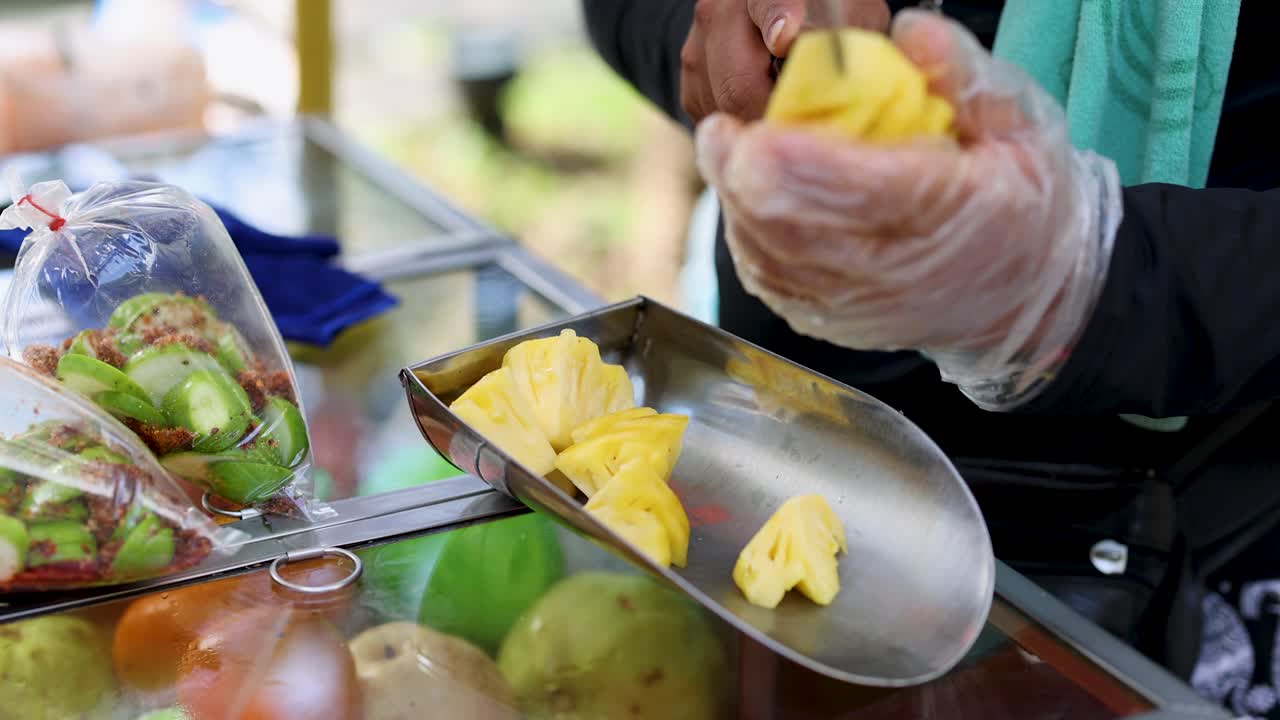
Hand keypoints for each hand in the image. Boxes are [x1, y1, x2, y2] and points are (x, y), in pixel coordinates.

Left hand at [695, 10, 1122, 409]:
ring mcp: (862, 307)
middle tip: (722, 133)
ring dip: (739, 204)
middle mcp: (907, 273)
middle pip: (802, 233)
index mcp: (966, 213)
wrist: (1022, 294)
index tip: (753, 131)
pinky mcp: (830, 322)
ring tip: (729, 154)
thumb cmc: (1018, 197)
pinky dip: (747, 234)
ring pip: (774, 260)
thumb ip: (962, 75)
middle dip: (747, 180)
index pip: (871, 194)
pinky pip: (770, 280)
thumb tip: (910, 35)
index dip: (802, 165)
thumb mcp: (1021, 124)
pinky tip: (745, 197)